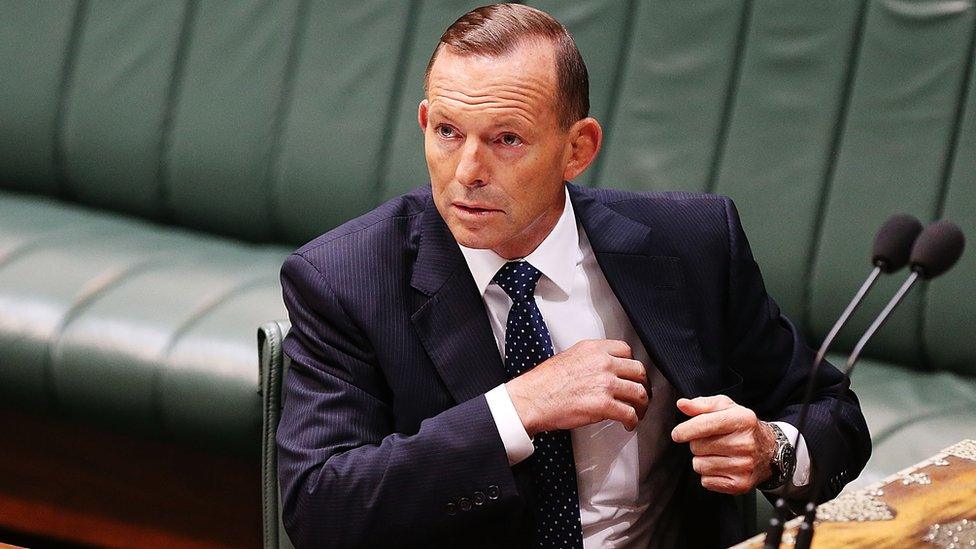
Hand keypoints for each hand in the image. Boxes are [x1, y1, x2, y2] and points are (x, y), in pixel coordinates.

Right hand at [505, 339, 648, 435]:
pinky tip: (628, 424)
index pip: (626, 350)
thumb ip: (589, 359)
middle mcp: (603, 363)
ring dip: (641, 405)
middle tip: (639, 394)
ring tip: (637, 412)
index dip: (631, 364)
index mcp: (593, 349)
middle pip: (638, 370)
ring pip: (639, 393)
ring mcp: (605, 383)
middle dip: (642, 384)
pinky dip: (633, 421)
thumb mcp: (568, 357)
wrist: (531, 399)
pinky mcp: (604, 405)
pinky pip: (629, 413)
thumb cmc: (543, 383)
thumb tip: (600, 369)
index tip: (631, 373)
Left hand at [670, 394, 776, 494]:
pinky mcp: (740, 484)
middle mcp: (745, 443)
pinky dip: (709, 475)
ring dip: (702, 460)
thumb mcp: (727, 408)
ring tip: (717, 454)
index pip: (705, 424)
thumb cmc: (743, 427)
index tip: (677, 434)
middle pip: (697, 446)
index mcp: (741, 420)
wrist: (770, 452)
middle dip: (698, 444)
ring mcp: (744, 466)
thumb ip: (702, 404)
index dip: (685, 430)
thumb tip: (682, 404)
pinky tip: (722, 466)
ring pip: (699, 465)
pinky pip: (706, 481)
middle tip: (711, 442)